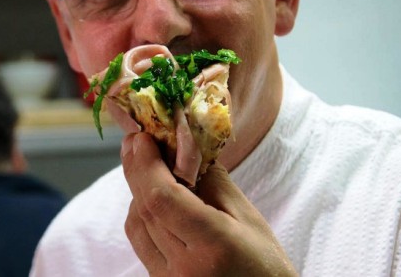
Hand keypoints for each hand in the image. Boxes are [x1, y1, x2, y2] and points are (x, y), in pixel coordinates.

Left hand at [121, 132, 296, 276]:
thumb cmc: (265, 264)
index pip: (163, 199)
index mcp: (212, 245)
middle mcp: (184, 268)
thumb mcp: (248, 218)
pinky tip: (150, 196)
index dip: (147, 165)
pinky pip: (141, 243)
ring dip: (136, 190)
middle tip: (135, 141)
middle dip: (136, 169)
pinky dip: (142, 213)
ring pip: (137, 226)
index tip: (142, 137)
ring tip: (143, 163)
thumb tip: (187, 149)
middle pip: (146, 209)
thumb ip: (215, 182)